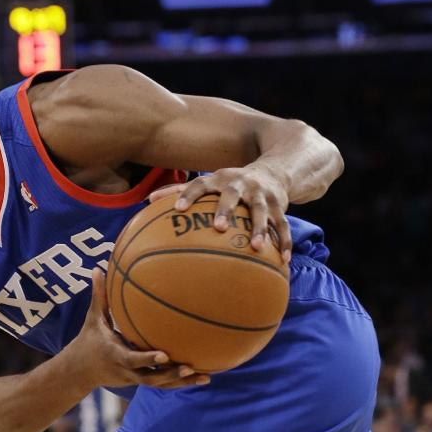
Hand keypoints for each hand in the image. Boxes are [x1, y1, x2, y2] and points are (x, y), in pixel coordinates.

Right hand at [64, 269, 208, 389]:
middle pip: (150, 377)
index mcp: (116, 354)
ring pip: (160, 383)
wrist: (80, 370)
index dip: (148, 358)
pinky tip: (201, 378)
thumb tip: (97, 268)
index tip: (165, 355)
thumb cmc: (88, 340)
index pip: (133, 359)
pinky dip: (180, 382)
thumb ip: (99, 296)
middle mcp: (127, 370)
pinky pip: (162, 383)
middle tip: (189, 367)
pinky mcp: (141, 380)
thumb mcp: (92, 319)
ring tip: (204, 377)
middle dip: (169, 374)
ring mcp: (135, 378)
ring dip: (181, 382)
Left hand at [149, 165, 291, 262]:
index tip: (178, 209)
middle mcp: (241, 184)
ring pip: (262, 212)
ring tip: (256, 247)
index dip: (188, 195)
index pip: (200, 184)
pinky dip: (284, 241)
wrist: (273, 171)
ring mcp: (262, 195)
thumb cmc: (230, 183)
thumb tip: (148, 200)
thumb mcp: (208, 182)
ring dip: (260, 229)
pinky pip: (283, 225)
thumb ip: (179, 190)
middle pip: (232, 195)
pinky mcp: (279, 206)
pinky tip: (283, 260)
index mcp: (219, 180)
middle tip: (218, 227)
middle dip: (225, 209)